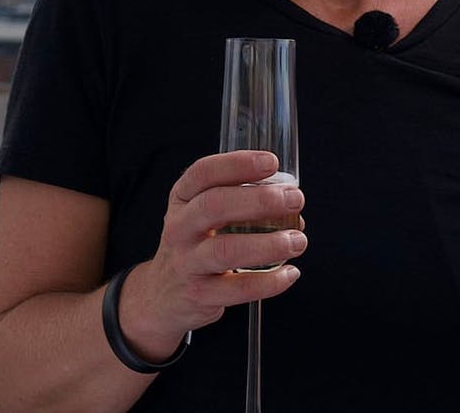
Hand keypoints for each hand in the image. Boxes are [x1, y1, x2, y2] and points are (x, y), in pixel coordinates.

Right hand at [115, 150, 306, 359]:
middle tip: (295, 199)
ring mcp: (186, 262)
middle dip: (260, 200)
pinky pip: (236, 289)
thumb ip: (242, 204)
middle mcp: (180, 228)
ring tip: (298, 241)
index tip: (271, 162)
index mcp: (184, 200)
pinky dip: (268, 282)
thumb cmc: (195, 246)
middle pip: (214, 206)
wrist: (160, 296)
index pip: (203, 173)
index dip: (237, 164)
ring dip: (268, 244)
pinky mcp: (198, 295)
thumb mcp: (202, 216)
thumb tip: (293, 210)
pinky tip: (290, 273)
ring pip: (225, 250)